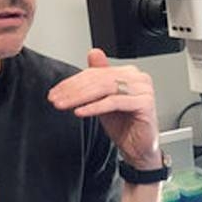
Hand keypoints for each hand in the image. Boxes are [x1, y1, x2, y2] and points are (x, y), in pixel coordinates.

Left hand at [47, 49, 160, 168]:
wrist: (138, 148)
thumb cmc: (124, 125)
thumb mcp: (103, 99)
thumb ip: (98, 78)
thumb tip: (93, 53)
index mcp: (129, 74)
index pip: (96, 73)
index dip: (73, 82)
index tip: (56, 92)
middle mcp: (138, 78)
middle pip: (100, 79)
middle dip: (74, 90)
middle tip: (56, 98)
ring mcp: (143, 90)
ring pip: (105, 88)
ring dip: (80, 97)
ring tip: (65, 105)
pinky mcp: (145, 103)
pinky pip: (114, 102)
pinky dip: (95, 107)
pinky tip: (81, 111)